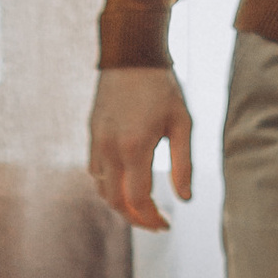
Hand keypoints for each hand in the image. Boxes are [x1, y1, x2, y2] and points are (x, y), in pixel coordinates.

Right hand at [87, 66, 193, 232]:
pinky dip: (110, 186)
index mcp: (135, 148)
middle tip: (156, 222)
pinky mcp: (92, 135)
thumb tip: (185, 199)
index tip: (167, 223)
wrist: (131, 54)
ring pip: (102, 190)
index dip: (151, 218)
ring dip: (121, 205)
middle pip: (116, 202)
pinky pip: (95, 172)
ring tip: (143, 207)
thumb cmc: (162, 87)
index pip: (138, 200)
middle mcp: (110, 149)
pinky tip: (127, 184)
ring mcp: (97, 143)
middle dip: (136, 219)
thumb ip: (184, 164)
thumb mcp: (182, 123)